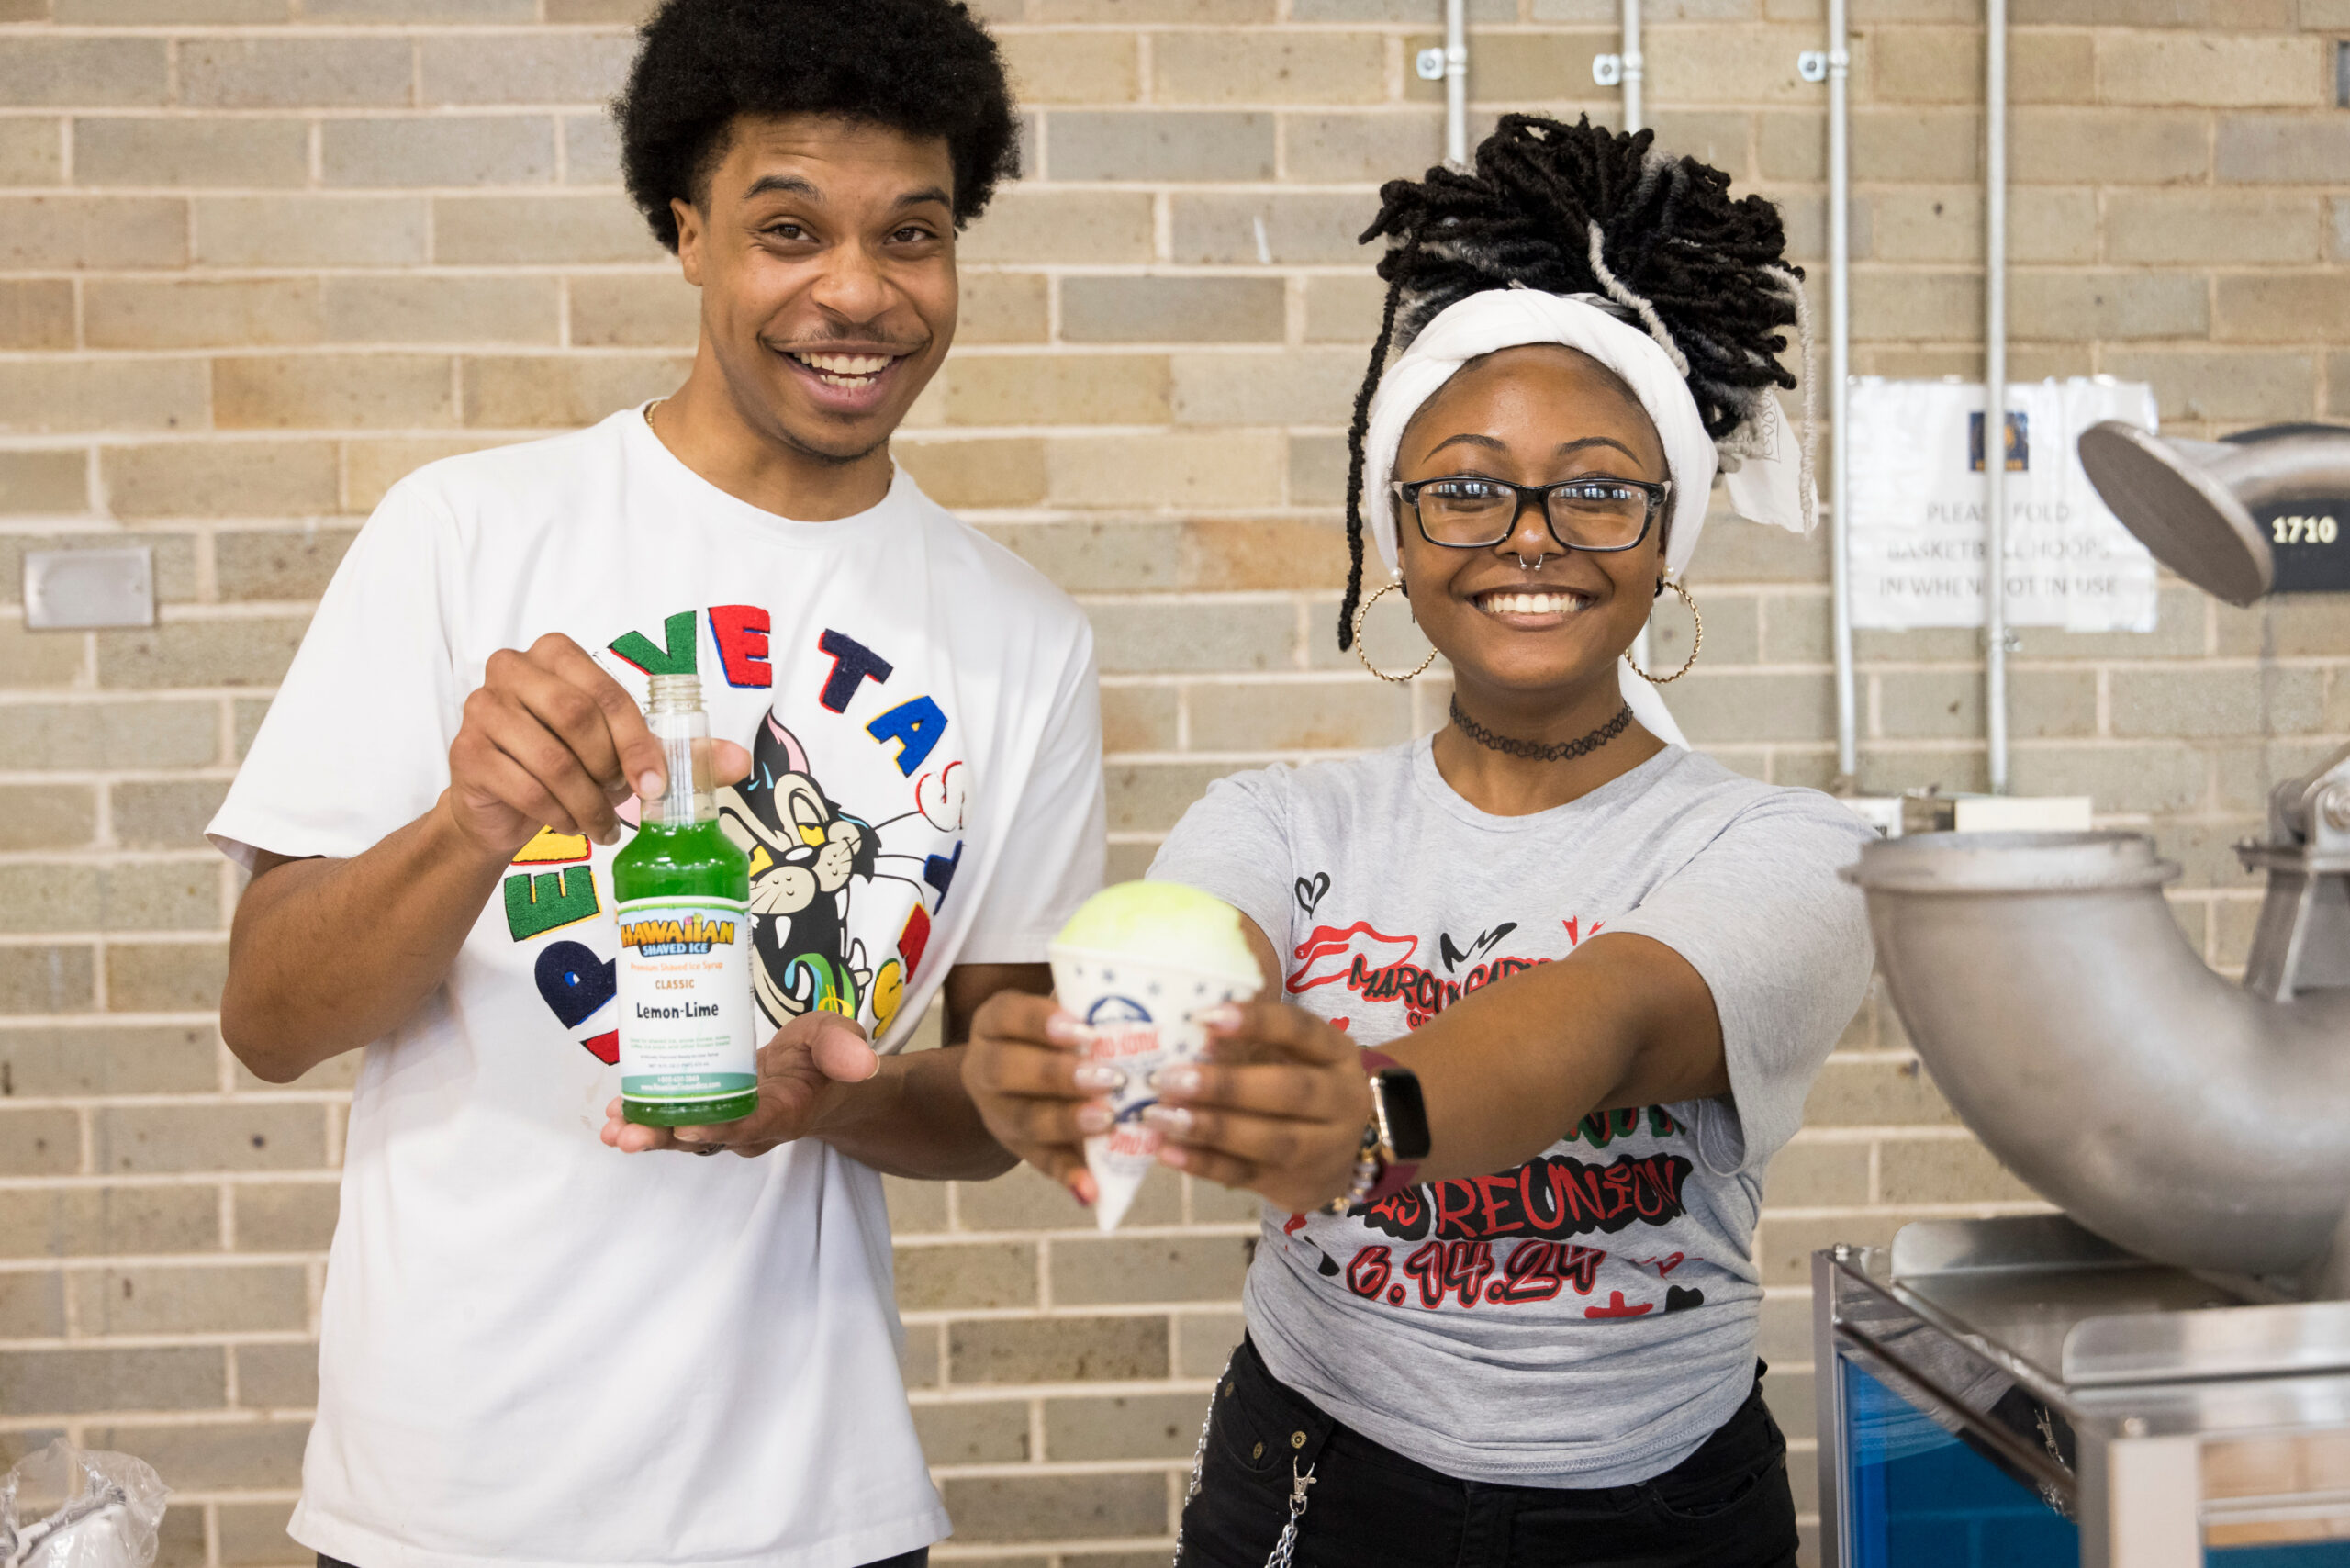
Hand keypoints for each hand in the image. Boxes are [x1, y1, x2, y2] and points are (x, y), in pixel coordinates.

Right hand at [441, 632, 751, 860]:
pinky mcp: (465, 751)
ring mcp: (482, 707)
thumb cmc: (570, 764)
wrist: (503, 806)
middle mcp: (512, 669)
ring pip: (550, 758)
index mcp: (556, 653)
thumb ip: (682, 752)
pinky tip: (569, 825)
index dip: (638, 743)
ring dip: (585, 801)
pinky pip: (522, 786)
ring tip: (602, 825)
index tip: (658, 786)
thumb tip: (740, 761)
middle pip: (574, 716)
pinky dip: (556, 815)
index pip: (607, 693)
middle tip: (625, 802)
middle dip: (609, 769)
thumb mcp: (626, 755)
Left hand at [601, 1010, 879, 1157]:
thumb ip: (844, 1049)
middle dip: (663, 1137)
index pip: (751, 1124)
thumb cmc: (826, 1057)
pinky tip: (614, 1111)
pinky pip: (675, 1119)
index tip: (684, 1126)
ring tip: (611, 1127)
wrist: (819, 1080)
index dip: (718, 1127)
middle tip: (626, 1133)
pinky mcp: (709, 1111)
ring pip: (682, 1135)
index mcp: (785, 1112)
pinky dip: (646, 1116)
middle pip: (704, 1138)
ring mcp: (726, 1123)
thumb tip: (861, 1062)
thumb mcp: (841, 1039)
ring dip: (646, 1131)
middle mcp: (750, 1127)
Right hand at [960, 990, 1113, 1205]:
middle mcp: (984, 1067)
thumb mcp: (1063, 1011)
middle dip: (1057, 1075)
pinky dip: (1068, 1176)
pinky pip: (1041, 1164)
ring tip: (1108, 1120)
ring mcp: (997, 1112)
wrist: (1022, 1079)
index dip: (1041, 1022)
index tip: (1084, 1029)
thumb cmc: (1058, 1034)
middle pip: (1006, 1070)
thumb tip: (1147, 996)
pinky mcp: (1018, 1149)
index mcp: (994, 1023)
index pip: (1007, 1015)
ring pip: (1023, 1120)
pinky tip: (1091, 1189)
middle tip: (1108, 1077)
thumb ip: (1091, 1007)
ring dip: (1066, 1121)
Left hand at [1146, 1003, 1373, 1214]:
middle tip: (1169, 1078)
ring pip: (1268, 1140)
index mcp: (1338, 1054)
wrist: (1331, 1160)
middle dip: (1226, 1085)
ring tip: (1159, 1115)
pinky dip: (1202, 1163)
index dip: (1255, 1022)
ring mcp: (1321, 1149)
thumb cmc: (1296, 1086)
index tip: (1202, 1017)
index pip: (1301, 1030)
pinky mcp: (1291, 1183)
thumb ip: (1247, 1044)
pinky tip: (1166, 1150)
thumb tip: (1188, 1034)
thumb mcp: (1288, 1056)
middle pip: (1290, 1091)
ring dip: (1209, 1127)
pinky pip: (1244, 1175)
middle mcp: (1341, 1100)